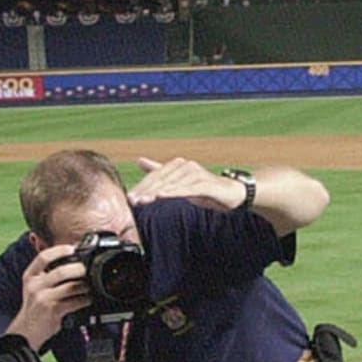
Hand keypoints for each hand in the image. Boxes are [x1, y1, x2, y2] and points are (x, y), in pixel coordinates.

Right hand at [10, 244, 91, 347]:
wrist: (26, 331)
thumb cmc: (36, 307)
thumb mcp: (35, 286)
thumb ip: (48, 273)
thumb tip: (72, 259)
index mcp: (30, 276)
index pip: (43, 257)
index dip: (60, 250)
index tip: (73, 248)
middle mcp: (34, 285)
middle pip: (62, 271)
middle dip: (80, 269)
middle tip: (90, 270)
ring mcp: (43, 298)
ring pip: (71, 286)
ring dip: (86, 286)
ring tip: (90, 286)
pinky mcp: (52, 311)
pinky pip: (75, 302)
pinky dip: (85, 300)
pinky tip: (87, 300)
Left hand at [127, 157, 243, 211]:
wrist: (232, 193)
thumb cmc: (205, 188)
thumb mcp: (180, 182)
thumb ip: (160, 171)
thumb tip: (140, 161)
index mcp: (179, 166)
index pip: (156, 176)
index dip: (142, 186)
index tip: (129, 197)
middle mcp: (187, 166)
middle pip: (162, 179)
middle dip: (146, 190)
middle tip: (132, 199)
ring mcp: (197, 174)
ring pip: (173, 184)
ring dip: (157, 192)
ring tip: (143, 200)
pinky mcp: (207, 184)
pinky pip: (188, 188)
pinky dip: (175, 192)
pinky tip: (163, 196)